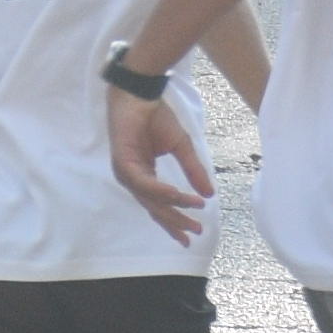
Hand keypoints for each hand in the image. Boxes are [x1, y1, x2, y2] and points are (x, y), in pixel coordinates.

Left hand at [106, 77, 213, 248]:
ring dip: (173, 205)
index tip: (190, 237)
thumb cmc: (156, 117)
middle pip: (154, 208)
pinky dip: (159, 190)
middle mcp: (133, 179)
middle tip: (195, 232)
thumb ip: (193, 170)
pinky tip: (175, 194)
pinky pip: (143, 183)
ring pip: (150, 198)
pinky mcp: (122, 162)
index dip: (174, 222)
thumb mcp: (181, 147)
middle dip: (175, 221)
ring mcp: (126, 172)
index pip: (158, 206)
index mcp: (144, 177)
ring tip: (194, 208)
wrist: (142, 94)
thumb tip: (210, 194)